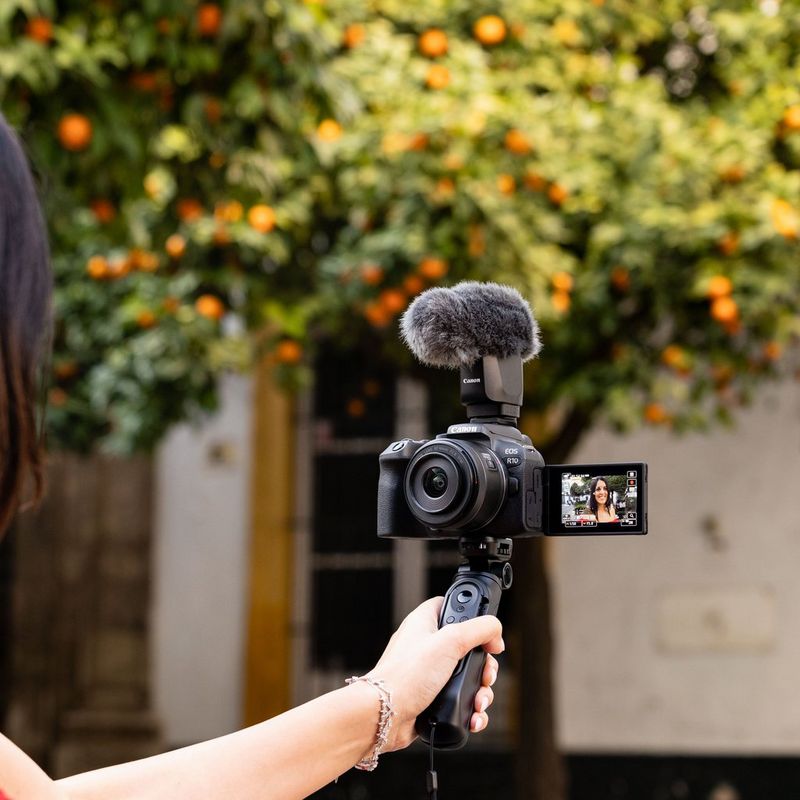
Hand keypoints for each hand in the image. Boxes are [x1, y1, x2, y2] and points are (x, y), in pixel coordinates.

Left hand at [367, 597, 503, 750]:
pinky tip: (474, 716)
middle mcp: (427, 645)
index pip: (454, 607)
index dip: (474, 618)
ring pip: (468, 677)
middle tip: (486, 674)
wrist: (384, 716)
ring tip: (478, 701)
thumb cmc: (406, 675)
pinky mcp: (431, 697)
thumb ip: (479, 629)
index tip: (488, 635)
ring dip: (481, 691)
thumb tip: (496, 631)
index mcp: (425, 622)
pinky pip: (459, 699)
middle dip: (484, 666)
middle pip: (469, 647)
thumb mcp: (450, 641)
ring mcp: (429, 672)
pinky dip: (471, 708)